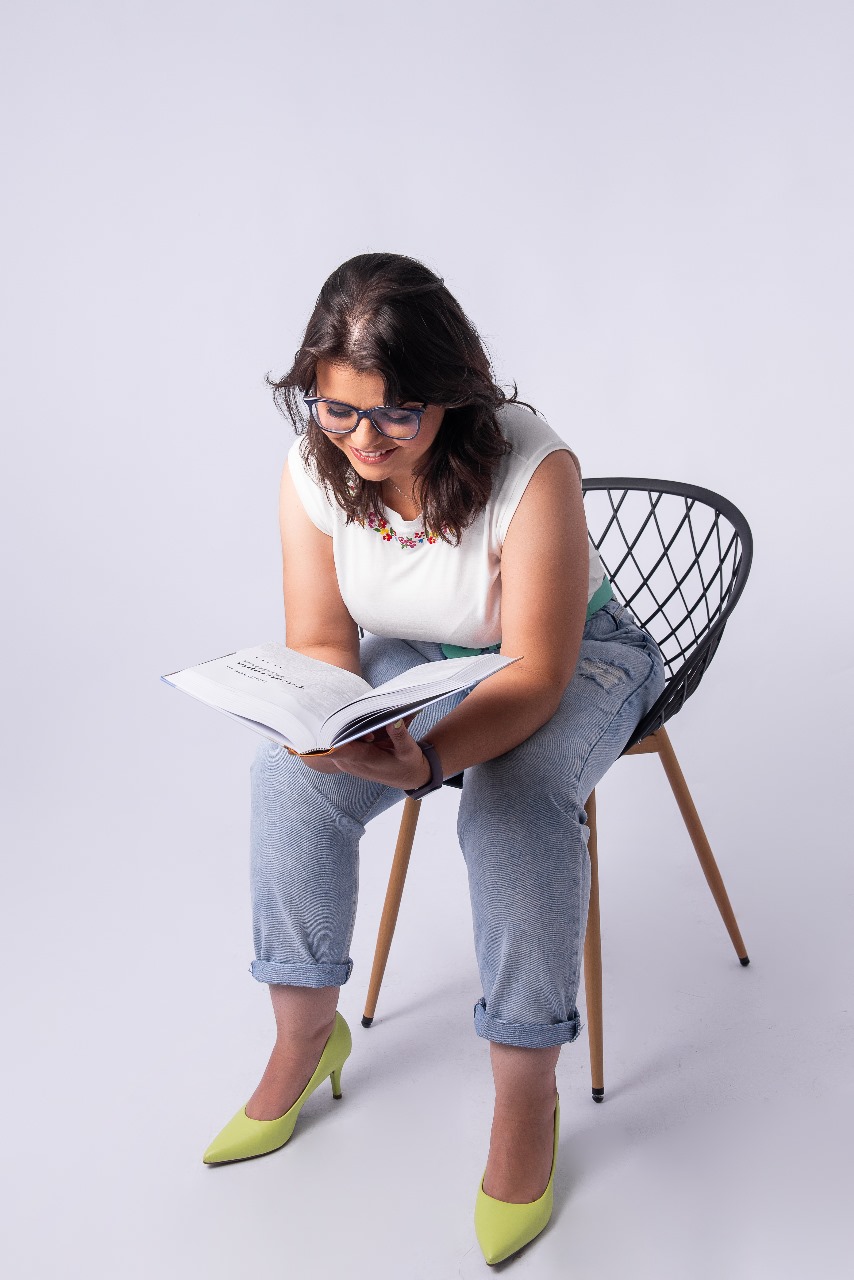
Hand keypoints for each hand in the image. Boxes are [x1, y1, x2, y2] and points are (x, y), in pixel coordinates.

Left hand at [296, 718, 431, 790]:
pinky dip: (336, 730)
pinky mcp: (349, 756)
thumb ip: (400, 736)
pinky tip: (336, 713)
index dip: (323, 742)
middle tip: (313, 705)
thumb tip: (393, 720)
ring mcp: (347, 759)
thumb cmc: (408, 765)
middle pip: (330, 742)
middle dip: (324, 725)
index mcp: (363, 760)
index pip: (337, 751)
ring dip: (330, 726)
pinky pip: (337, 742)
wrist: (408, 777)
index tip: (310, 731)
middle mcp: (350, 761)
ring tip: (319, 706)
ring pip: (331, 741)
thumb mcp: (409, 752)